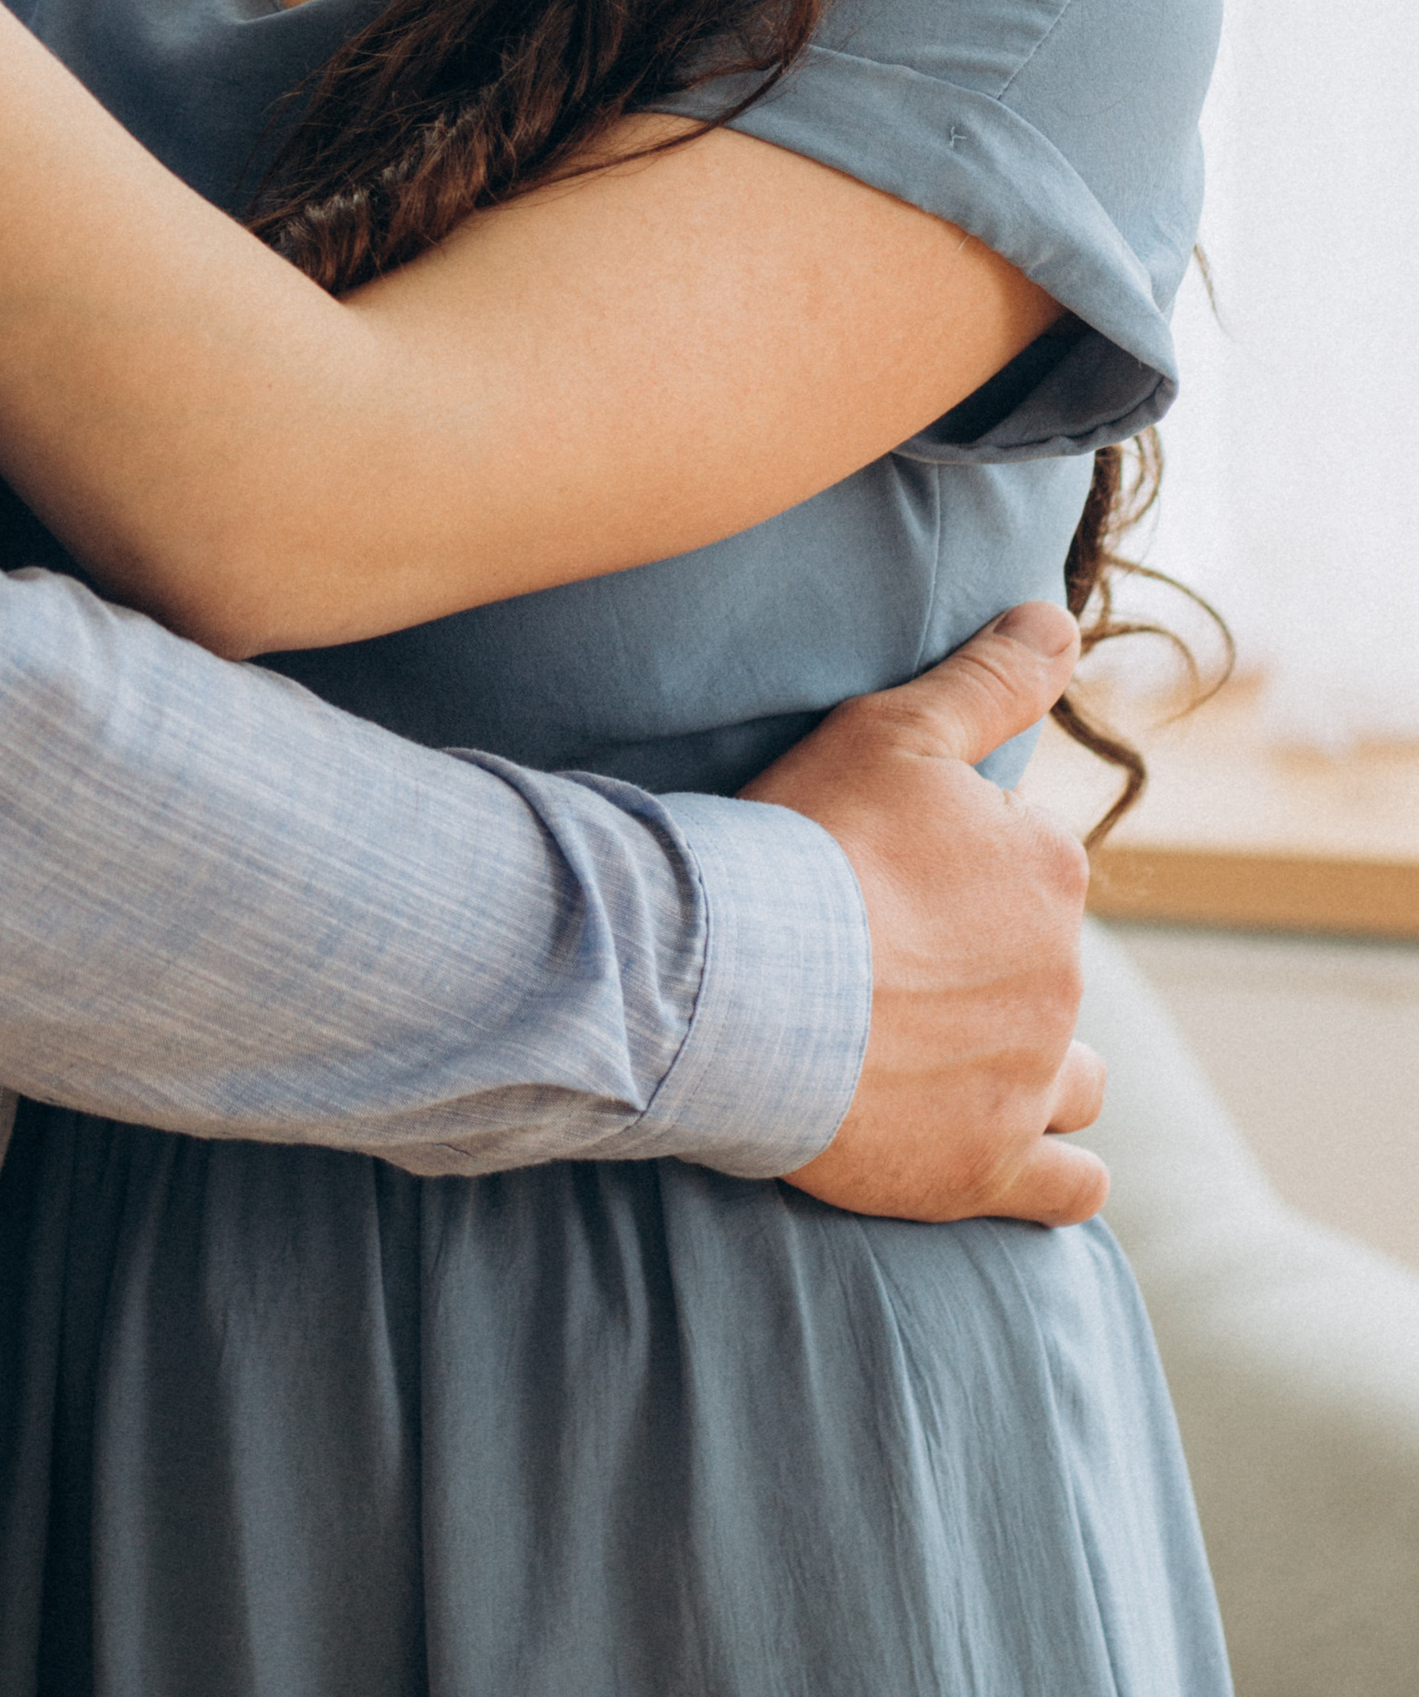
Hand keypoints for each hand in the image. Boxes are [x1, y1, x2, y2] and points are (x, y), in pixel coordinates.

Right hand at [745, 602, 1106, 1226]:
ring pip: (1072, 1078)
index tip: (895, 874)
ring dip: (1036, 1066)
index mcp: (1048, 871)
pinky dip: (1053, 1172)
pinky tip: (1016, 1154)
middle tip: (892, 959)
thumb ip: (990, 676)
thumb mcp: (895, 729)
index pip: (1031, 866)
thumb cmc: (805, 844)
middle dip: (990, 963)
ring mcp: (1028, 1080)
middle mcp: (1061, 976)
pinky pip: (1067, 1185)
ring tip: (955, 1055)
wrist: (733, 982)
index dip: (963, 869)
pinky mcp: (986, 1168)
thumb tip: (1060, 619)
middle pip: (1042, 967)